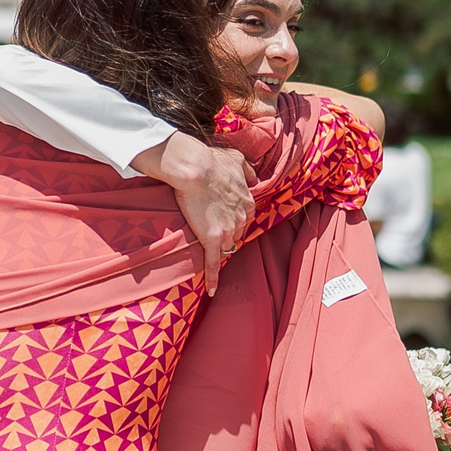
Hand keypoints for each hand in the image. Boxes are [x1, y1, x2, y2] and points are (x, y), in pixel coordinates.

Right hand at [148, 135, 251, 294]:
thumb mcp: (237, 160)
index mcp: (247, 201)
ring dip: (219, 251)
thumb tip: (254, 177)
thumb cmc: (212, 162)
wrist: (195, 168)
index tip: (227, 221)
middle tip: (215, 234)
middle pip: (237, 233)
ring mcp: (227, 230)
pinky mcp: (212, 239)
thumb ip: (248, 170)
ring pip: (226, 247)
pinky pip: (213, 263)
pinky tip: (212, 290)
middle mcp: (241, 218)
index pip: (244, 217)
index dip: (235, 220)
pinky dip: (213, 278)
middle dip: (228, 234)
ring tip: (208, 256)